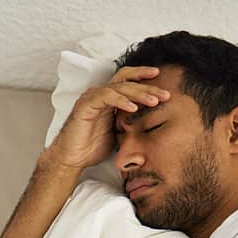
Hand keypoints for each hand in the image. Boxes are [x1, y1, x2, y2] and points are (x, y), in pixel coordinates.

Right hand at [45, 66, 170, 169]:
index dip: (145, 78)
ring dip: (139, 93)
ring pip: (119, 87)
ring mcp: (92, 98)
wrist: (72, 159)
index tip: (164, 82)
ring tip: (154, 101)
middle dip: (148, 87)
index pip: (128, 81)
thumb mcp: (119, 134)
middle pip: (127, 81)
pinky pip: (105, 96)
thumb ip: (131, 124)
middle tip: (166, 94)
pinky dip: (120, 100)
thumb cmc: (93, 147)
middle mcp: (100, 94)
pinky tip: (133, 108)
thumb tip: (155, 126)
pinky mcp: (85, 105)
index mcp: (109, 99)